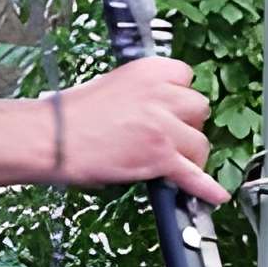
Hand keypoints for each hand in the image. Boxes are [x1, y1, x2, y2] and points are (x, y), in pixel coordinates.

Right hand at [53, 57, 226, 203]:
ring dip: (189, 153)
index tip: (171, 108)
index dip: (178, 97)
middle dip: (186, 123)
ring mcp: (164, 126)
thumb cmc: (69, 114)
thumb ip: (143, 93)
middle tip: (167, 135)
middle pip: (199, 109)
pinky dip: (205, 187)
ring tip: (170, 161)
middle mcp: (162, 94)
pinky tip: (216, 195)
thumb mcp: (112, 85)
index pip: (186, 77)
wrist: (51, 137)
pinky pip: (192, 174)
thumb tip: (158, 109)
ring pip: (200, 142)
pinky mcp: (160, 156)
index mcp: (149, 71)